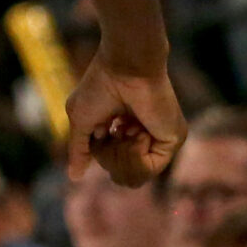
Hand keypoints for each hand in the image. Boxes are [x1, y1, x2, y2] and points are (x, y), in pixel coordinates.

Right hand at [65, 57, 183, 187]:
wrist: (125, 68)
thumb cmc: (100, 86)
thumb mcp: (82, 122)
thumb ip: (80, 150)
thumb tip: (74, 176)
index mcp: (124, 132)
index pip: (112, 164)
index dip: (100, 154)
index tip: (100, 130)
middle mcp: (145, 138)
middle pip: (122, 175)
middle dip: (109, 156)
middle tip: (110, 130)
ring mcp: (159, 141)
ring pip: (134, 177)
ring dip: (120, 155)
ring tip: (123, 129)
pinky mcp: (171, 141)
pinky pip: (148, 170)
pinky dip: (134, 154)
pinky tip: (135, 132)